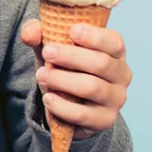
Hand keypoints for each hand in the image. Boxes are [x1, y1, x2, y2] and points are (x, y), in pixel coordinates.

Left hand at [20, 19, 131, 139]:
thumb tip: (30, 32)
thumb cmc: (65, 68)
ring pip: (92, 87)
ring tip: (41, 75)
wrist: (68, 105)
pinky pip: (83, 114)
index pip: (114, 42)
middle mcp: (121, 75)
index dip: (94, 36)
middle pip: (101, 63)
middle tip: (47, 52)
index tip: (71, 31)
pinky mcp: (104, 120)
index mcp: (115, 52)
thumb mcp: (53, 49)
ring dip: (63, 80)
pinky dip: (62, 106)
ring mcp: (115, 99)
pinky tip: (47, 98)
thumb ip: (40, 36)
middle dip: (71, 56)